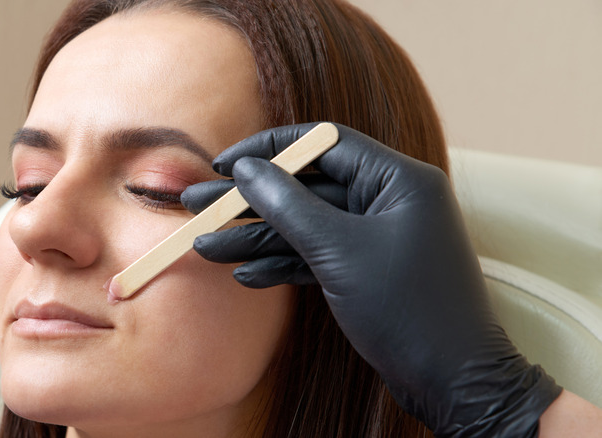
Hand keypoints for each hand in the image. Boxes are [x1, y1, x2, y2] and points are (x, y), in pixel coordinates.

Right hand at [182, 122, 561, 436]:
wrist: (452, 380)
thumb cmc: (407, 309)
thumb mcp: (338, 250)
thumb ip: (289, 205)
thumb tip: (247, 170)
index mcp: (398, 179)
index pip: (324, 143)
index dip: (269, 149)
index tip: (224, 163)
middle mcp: (389, 200)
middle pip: (307, 187)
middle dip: (251, 201)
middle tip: (198, 204)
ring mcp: (378, 237)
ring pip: (307, 226)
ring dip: (258, 238)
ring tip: (207, 245)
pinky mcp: (368, 270)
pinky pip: (319, 255)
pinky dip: (285, 264)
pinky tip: (247, 274)